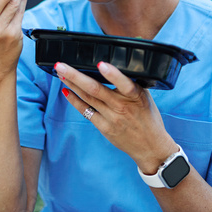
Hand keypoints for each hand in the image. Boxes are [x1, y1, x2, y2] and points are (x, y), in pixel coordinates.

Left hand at [54, 61, 177, 172]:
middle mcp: (122, 107)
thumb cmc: (148, 117)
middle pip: (96, 89)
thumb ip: (132, 83)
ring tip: (60, 73)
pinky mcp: (104, 128)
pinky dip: (75, 101)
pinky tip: (67, 92)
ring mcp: (112, 118)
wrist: (150, 147)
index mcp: (136, 96)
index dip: (112, 74)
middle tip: (61, 66)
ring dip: (72, 85)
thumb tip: (116, 66)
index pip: (125, 84)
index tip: (100, 64)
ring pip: (88, 98)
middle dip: (76, 76)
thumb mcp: (146, 97)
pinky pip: (86, 112)